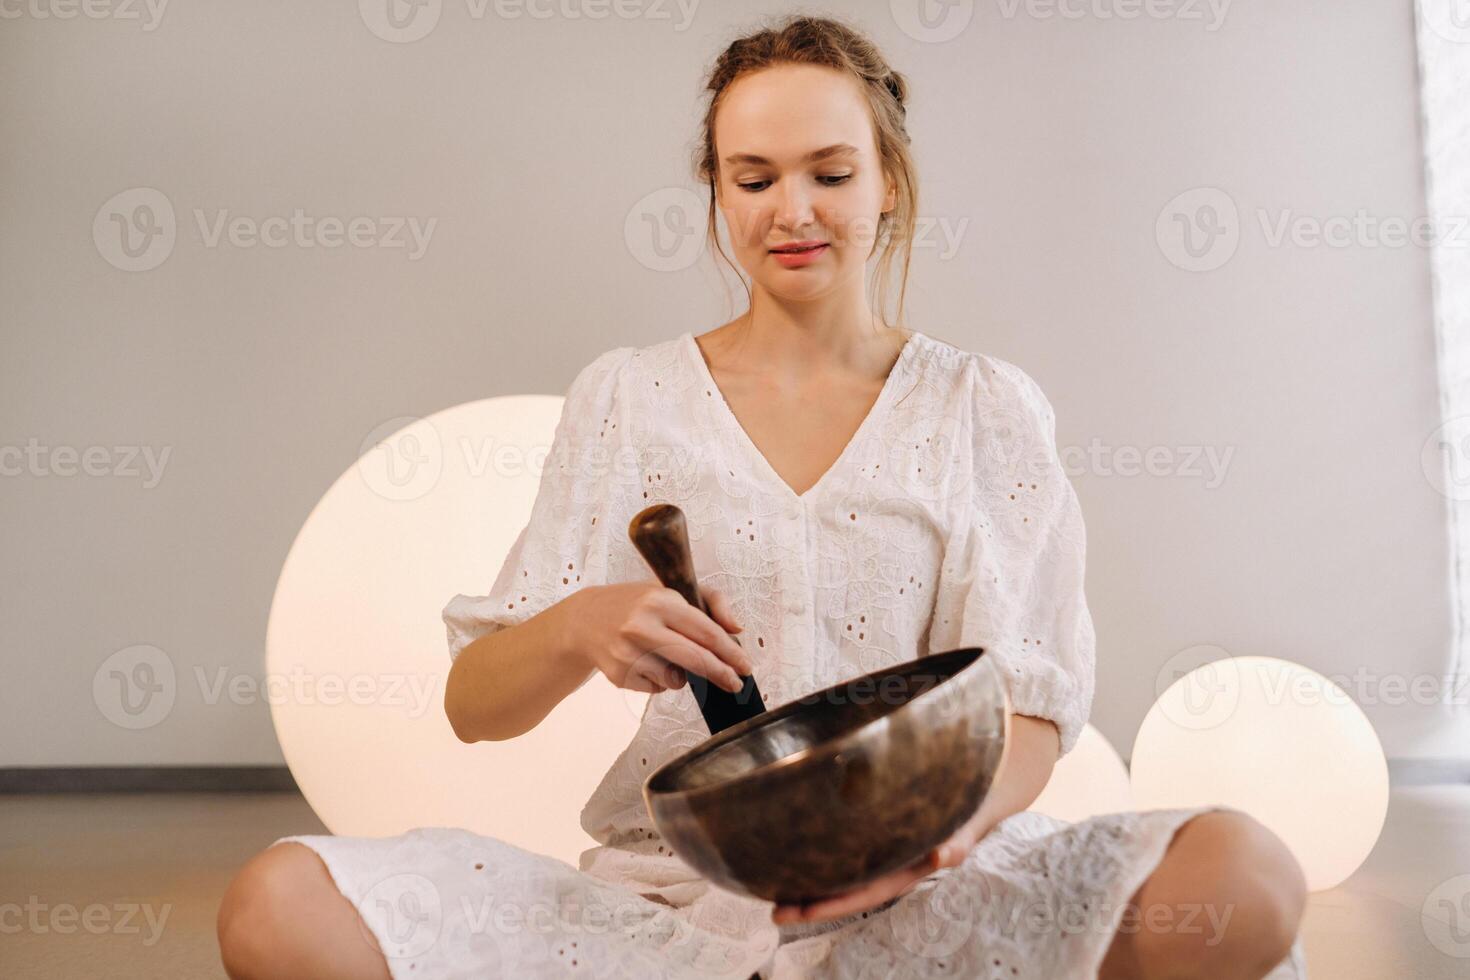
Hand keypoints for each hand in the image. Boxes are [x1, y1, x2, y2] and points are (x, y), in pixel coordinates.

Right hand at [568, 581, 751, 694]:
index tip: (745, 665)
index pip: (705, 631)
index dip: (730, 652)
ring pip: (676, 679)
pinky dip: (661, 681)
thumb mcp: (670, 591)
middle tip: (735, 684)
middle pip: (695, 659)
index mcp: (659, 600)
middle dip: (720, 674)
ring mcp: (627, 653)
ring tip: (664, 655)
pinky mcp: (619, 675)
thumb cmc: (636, 604)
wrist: (585, 621)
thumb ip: (711, 602)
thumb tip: (737, 629)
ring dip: (682, 675)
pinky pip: (657, 689)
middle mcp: (641, 626)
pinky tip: (645, 662)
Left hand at [771, 805, 996, 925]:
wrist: (982, 784)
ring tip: (773, 886)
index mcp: (909, 864)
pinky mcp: (879, 824)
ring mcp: (884, 845)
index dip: (835, 904)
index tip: (803, 913)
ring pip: (844, 870)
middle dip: (813, 902)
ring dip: (812, 881)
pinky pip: (848, 845)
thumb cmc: (972, 805)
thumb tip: (942, 857)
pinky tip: (797, 849)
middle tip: (775, 912)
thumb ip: (957, 842)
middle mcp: (892, 860)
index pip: (866, 891)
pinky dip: (824, 851)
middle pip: (848, 887)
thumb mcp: (967, 825)